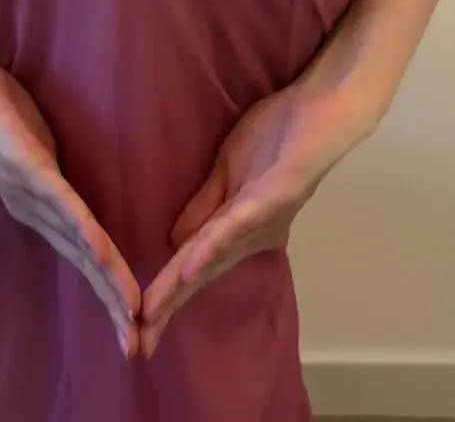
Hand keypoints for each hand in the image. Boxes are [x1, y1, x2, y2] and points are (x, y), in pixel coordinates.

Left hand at [0, 53, 140, 356]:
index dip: (109, 293)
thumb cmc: (2, 107)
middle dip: (110, 304)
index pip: (81, 259)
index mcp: (37, 208)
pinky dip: (82, 228)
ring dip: (104, 277)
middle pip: (80, 264)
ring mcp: (24, 189)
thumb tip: (88, 190)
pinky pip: (59, 200)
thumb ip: (61, 174)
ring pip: (73, 240)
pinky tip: (102, 250)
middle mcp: (30, 209)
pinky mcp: (21, 162)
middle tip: (136, 345)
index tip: (136, 328)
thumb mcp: (41, 146)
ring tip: (130, 309)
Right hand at [140, 81, 375, 357]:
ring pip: (212, 257)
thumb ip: (204, 209)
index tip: (136, 328)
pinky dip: (212, 246)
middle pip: (198, 275)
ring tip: (153, 310)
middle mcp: (249, 236)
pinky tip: (189, 264)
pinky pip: (236, 225)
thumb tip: (173, 245)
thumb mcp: (227, 174)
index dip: (165, 298)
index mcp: (237, 230)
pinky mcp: (271, 199)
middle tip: (137, 342)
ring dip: (182, 284)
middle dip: (167, 307)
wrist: (318, 111)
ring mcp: (261, 220)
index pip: (191, 269)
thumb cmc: (276, 137)